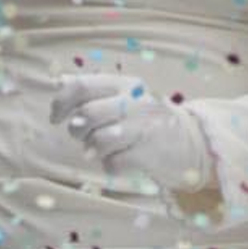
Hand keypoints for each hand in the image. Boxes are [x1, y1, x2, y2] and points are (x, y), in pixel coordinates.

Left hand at [51, 74, 216, 193]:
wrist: (191, 142)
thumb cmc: (148, 120)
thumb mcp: (125, 97)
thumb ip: (94, 91)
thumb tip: (58, 82)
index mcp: (125, 83)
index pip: (82, 86)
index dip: (61, 103)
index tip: (55, 118)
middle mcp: (134, 100)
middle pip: (87, 114)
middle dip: (77, 131)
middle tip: (84, 137)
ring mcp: (143, 125)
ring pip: (99, 139)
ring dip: (93, 149)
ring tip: (102, 150)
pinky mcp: (150, 151)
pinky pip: (113, 163)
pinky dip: (110, 166)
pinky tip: (120, 161)